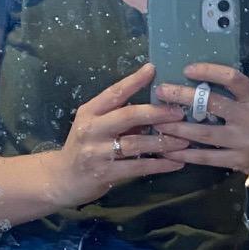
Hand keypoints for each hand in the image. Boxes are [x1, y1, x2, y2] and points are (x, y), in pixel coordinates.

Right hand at [46, 63, 190, 208]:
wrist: (63, 179)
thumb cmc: (85, 148)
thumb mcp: (96, 127)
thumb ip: (119, 117)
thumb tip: (154, 108)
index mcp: (90, 112)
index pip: (114, 92)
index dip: (134, 81)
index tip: (153, 69)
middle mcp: (92, 129)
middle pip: (129, 116)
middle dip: (157, 113)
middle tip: (180, 112)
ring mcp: (97, 152)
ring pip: (136, 143)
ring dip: (163, 141)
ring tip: (185, 140)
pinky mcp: (105, 173)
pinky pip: (138, 167)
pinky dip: (159, 165)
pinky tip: (176, 162)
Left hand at [156, 63, 248, 183]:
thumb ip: (236, 96)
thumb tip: (201, 83)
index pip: (232, 78)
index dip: (209, 71)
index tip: (187, 69)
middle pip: (212, 103)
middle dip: (183, 96)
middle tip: (161, 91)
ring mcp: (244, 141)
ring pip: (204, 133)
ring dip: (178, 128)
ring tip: (158, 123)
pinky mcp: (239, 161)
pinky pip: (208, 157)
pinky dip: (188, 155)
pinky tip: (172, 151)